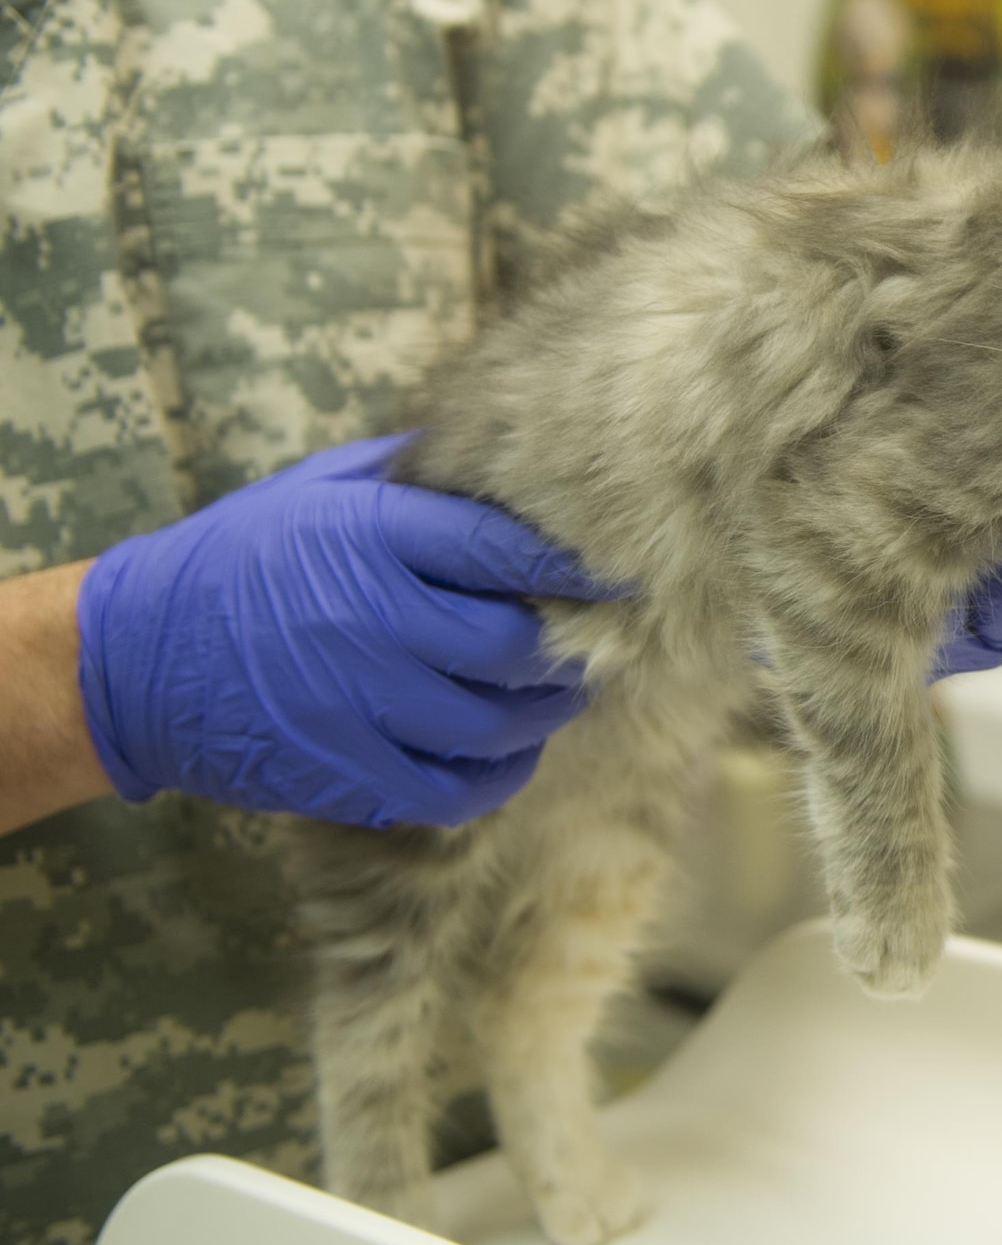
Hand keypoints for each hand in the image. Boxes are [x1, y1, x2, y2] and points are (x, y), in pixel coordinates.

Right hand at [75, 436, 618, 828]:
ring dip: (543, 715)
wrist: (134, 654)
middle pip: (516, 645)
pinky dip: (497, 776)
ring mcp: (357, 703)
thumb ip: (412, 478)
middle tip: (594, 647)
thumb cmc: (243, 558)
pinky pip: (455, 790)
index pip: (504, 549)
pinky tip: (506, 753)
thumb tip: (505, 454)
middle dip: (568, 650)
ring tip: (556, 697)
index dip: (576, 566)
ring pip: (497, 724)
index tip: (623, 574)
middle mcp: (371, 618)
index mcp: (371, 536)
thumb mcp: (319, 490)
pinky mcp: (345, 771)